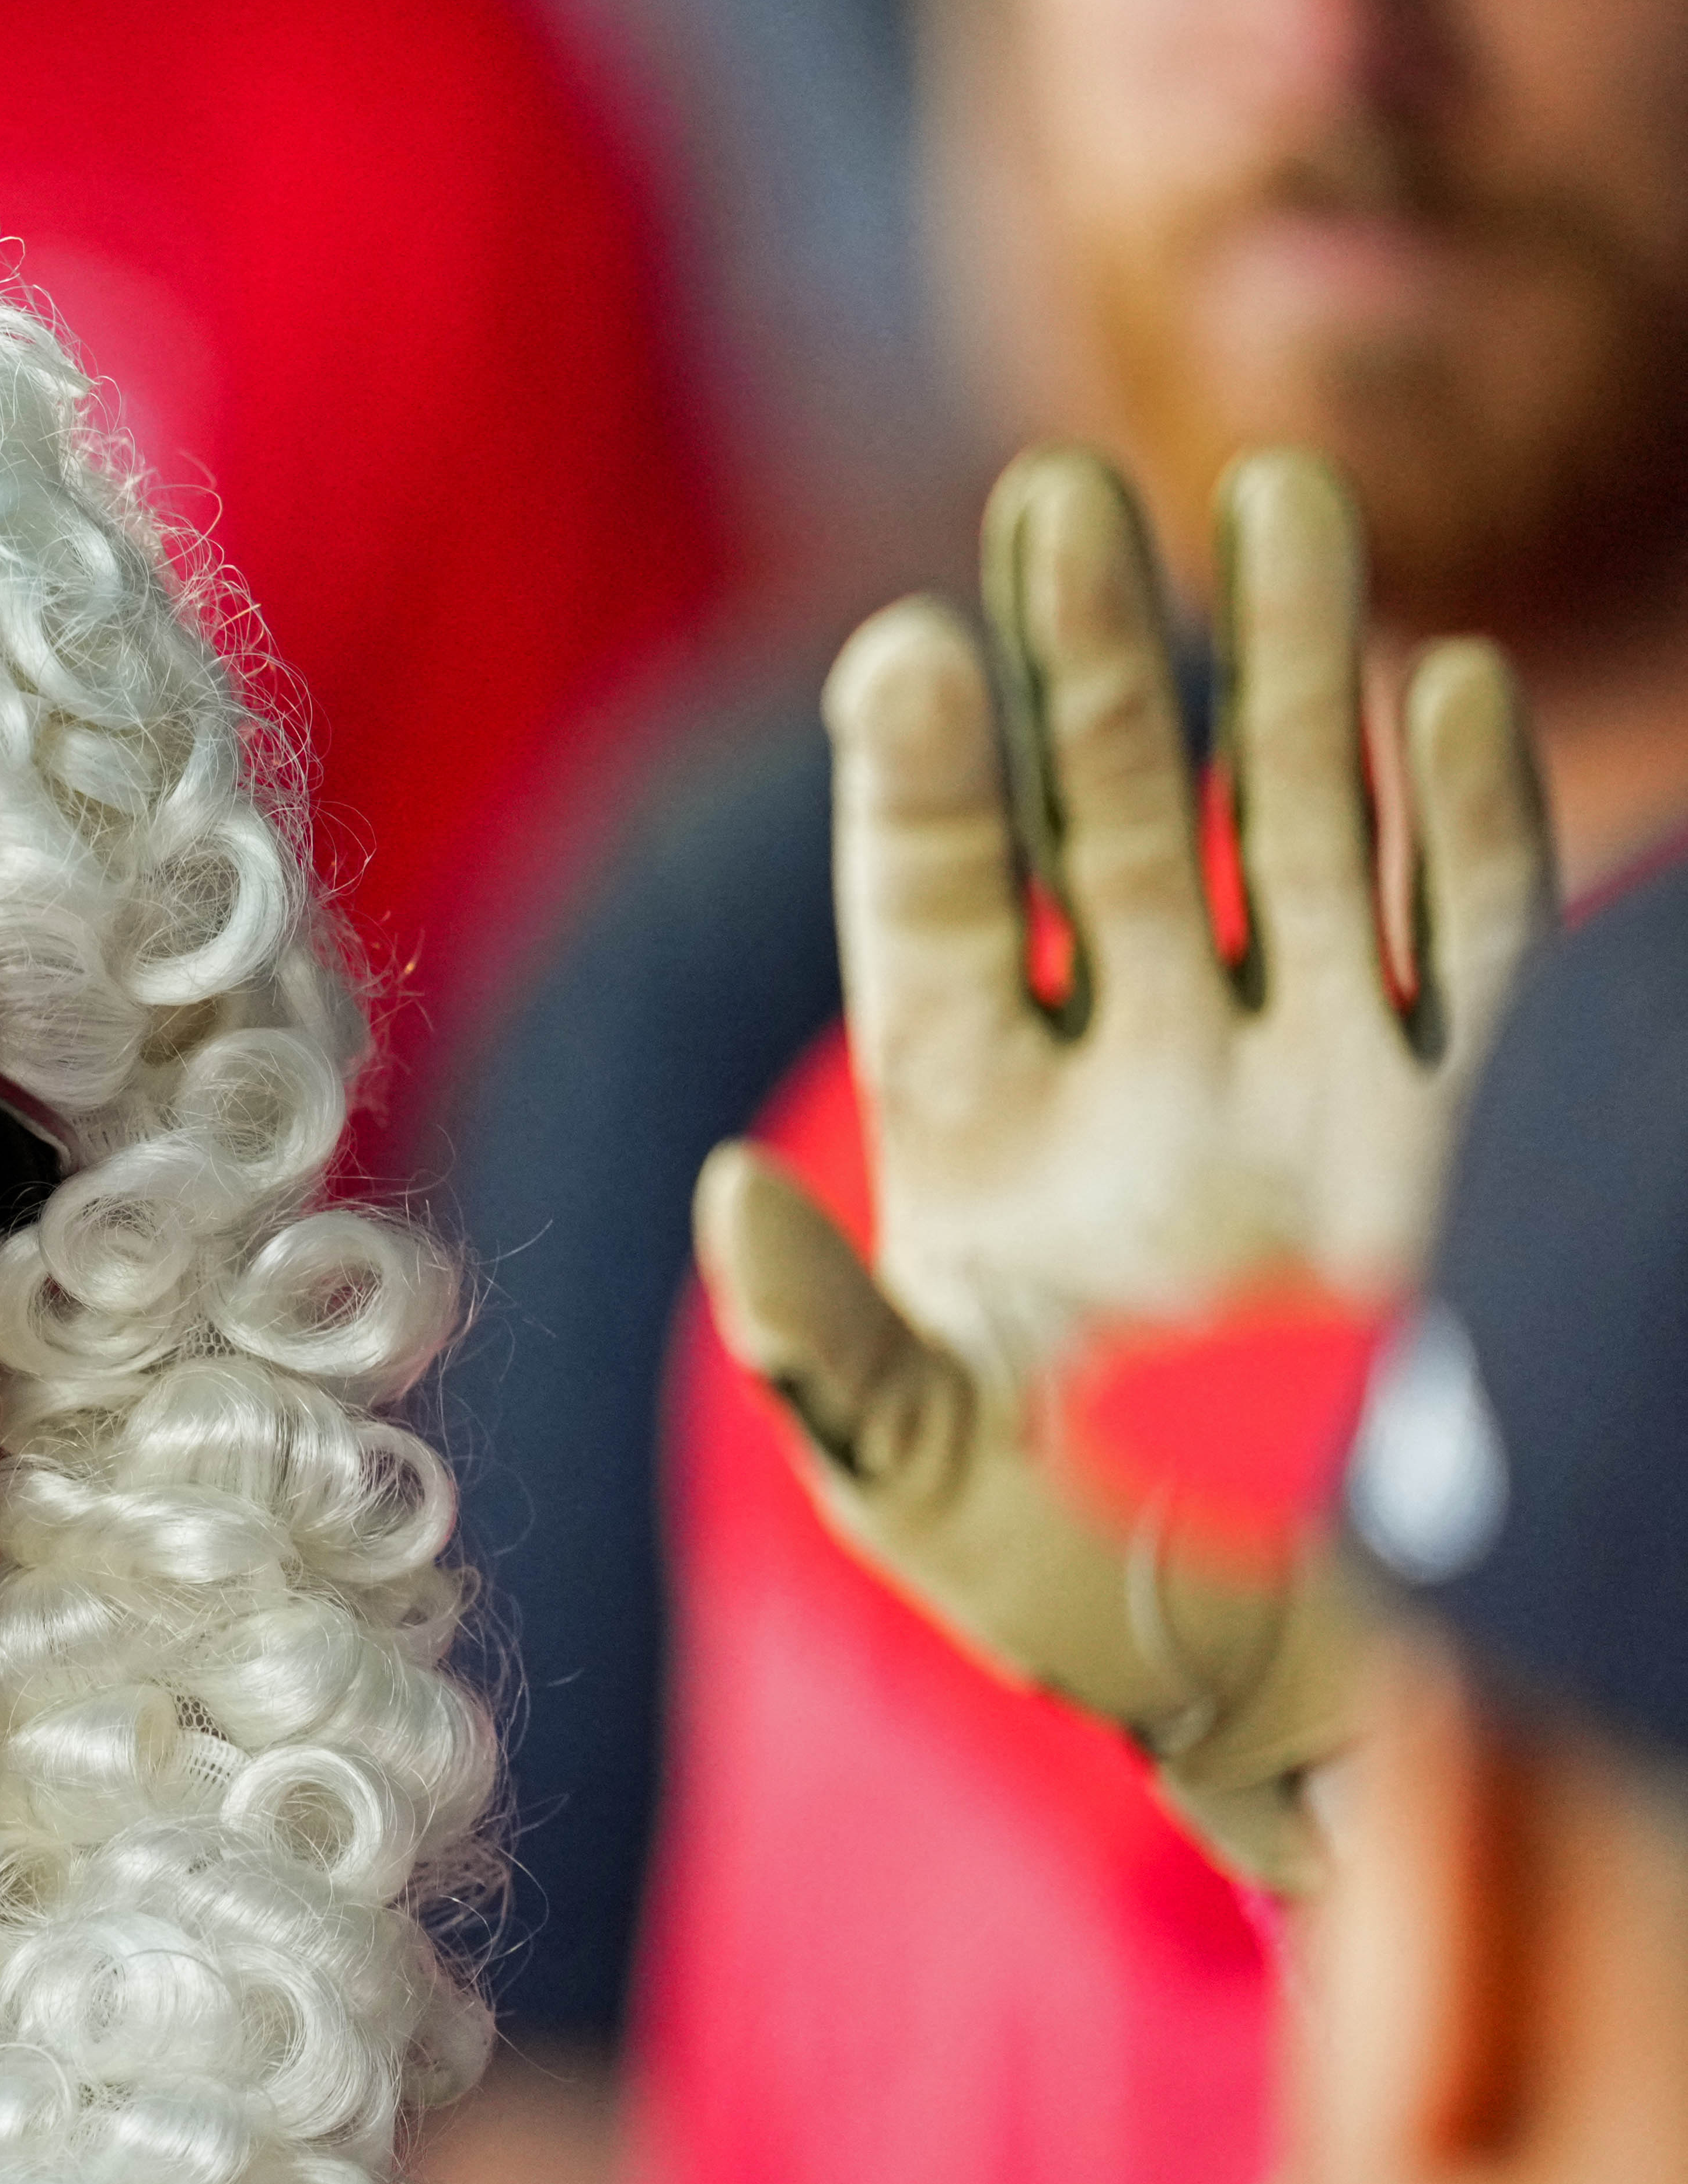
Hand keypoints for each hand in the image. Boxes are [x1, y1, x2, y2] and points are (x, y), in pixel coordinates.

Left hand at [692, 445, 1553, 1885]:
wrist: (1301, 1689)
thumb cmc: (1081, 1601)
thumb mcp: (918, 1491)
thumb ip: (822, 1353)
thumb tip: (715, 1204)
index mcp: (981, 1145)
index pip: (931, 919)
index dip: (922, 788)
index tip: (902, 648)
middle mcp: (1140, 1080)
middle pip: (1109, 825)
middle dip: (1094, 665)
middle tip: (1064, 494)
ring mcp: (1308, 1091)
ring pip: (1293, 832)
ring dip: (1287, 675)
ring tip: (1266, 502)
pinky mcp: (1465, 1132)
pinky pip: (1467, 945)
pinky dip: (1467, 822)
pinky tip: (1453, 686)